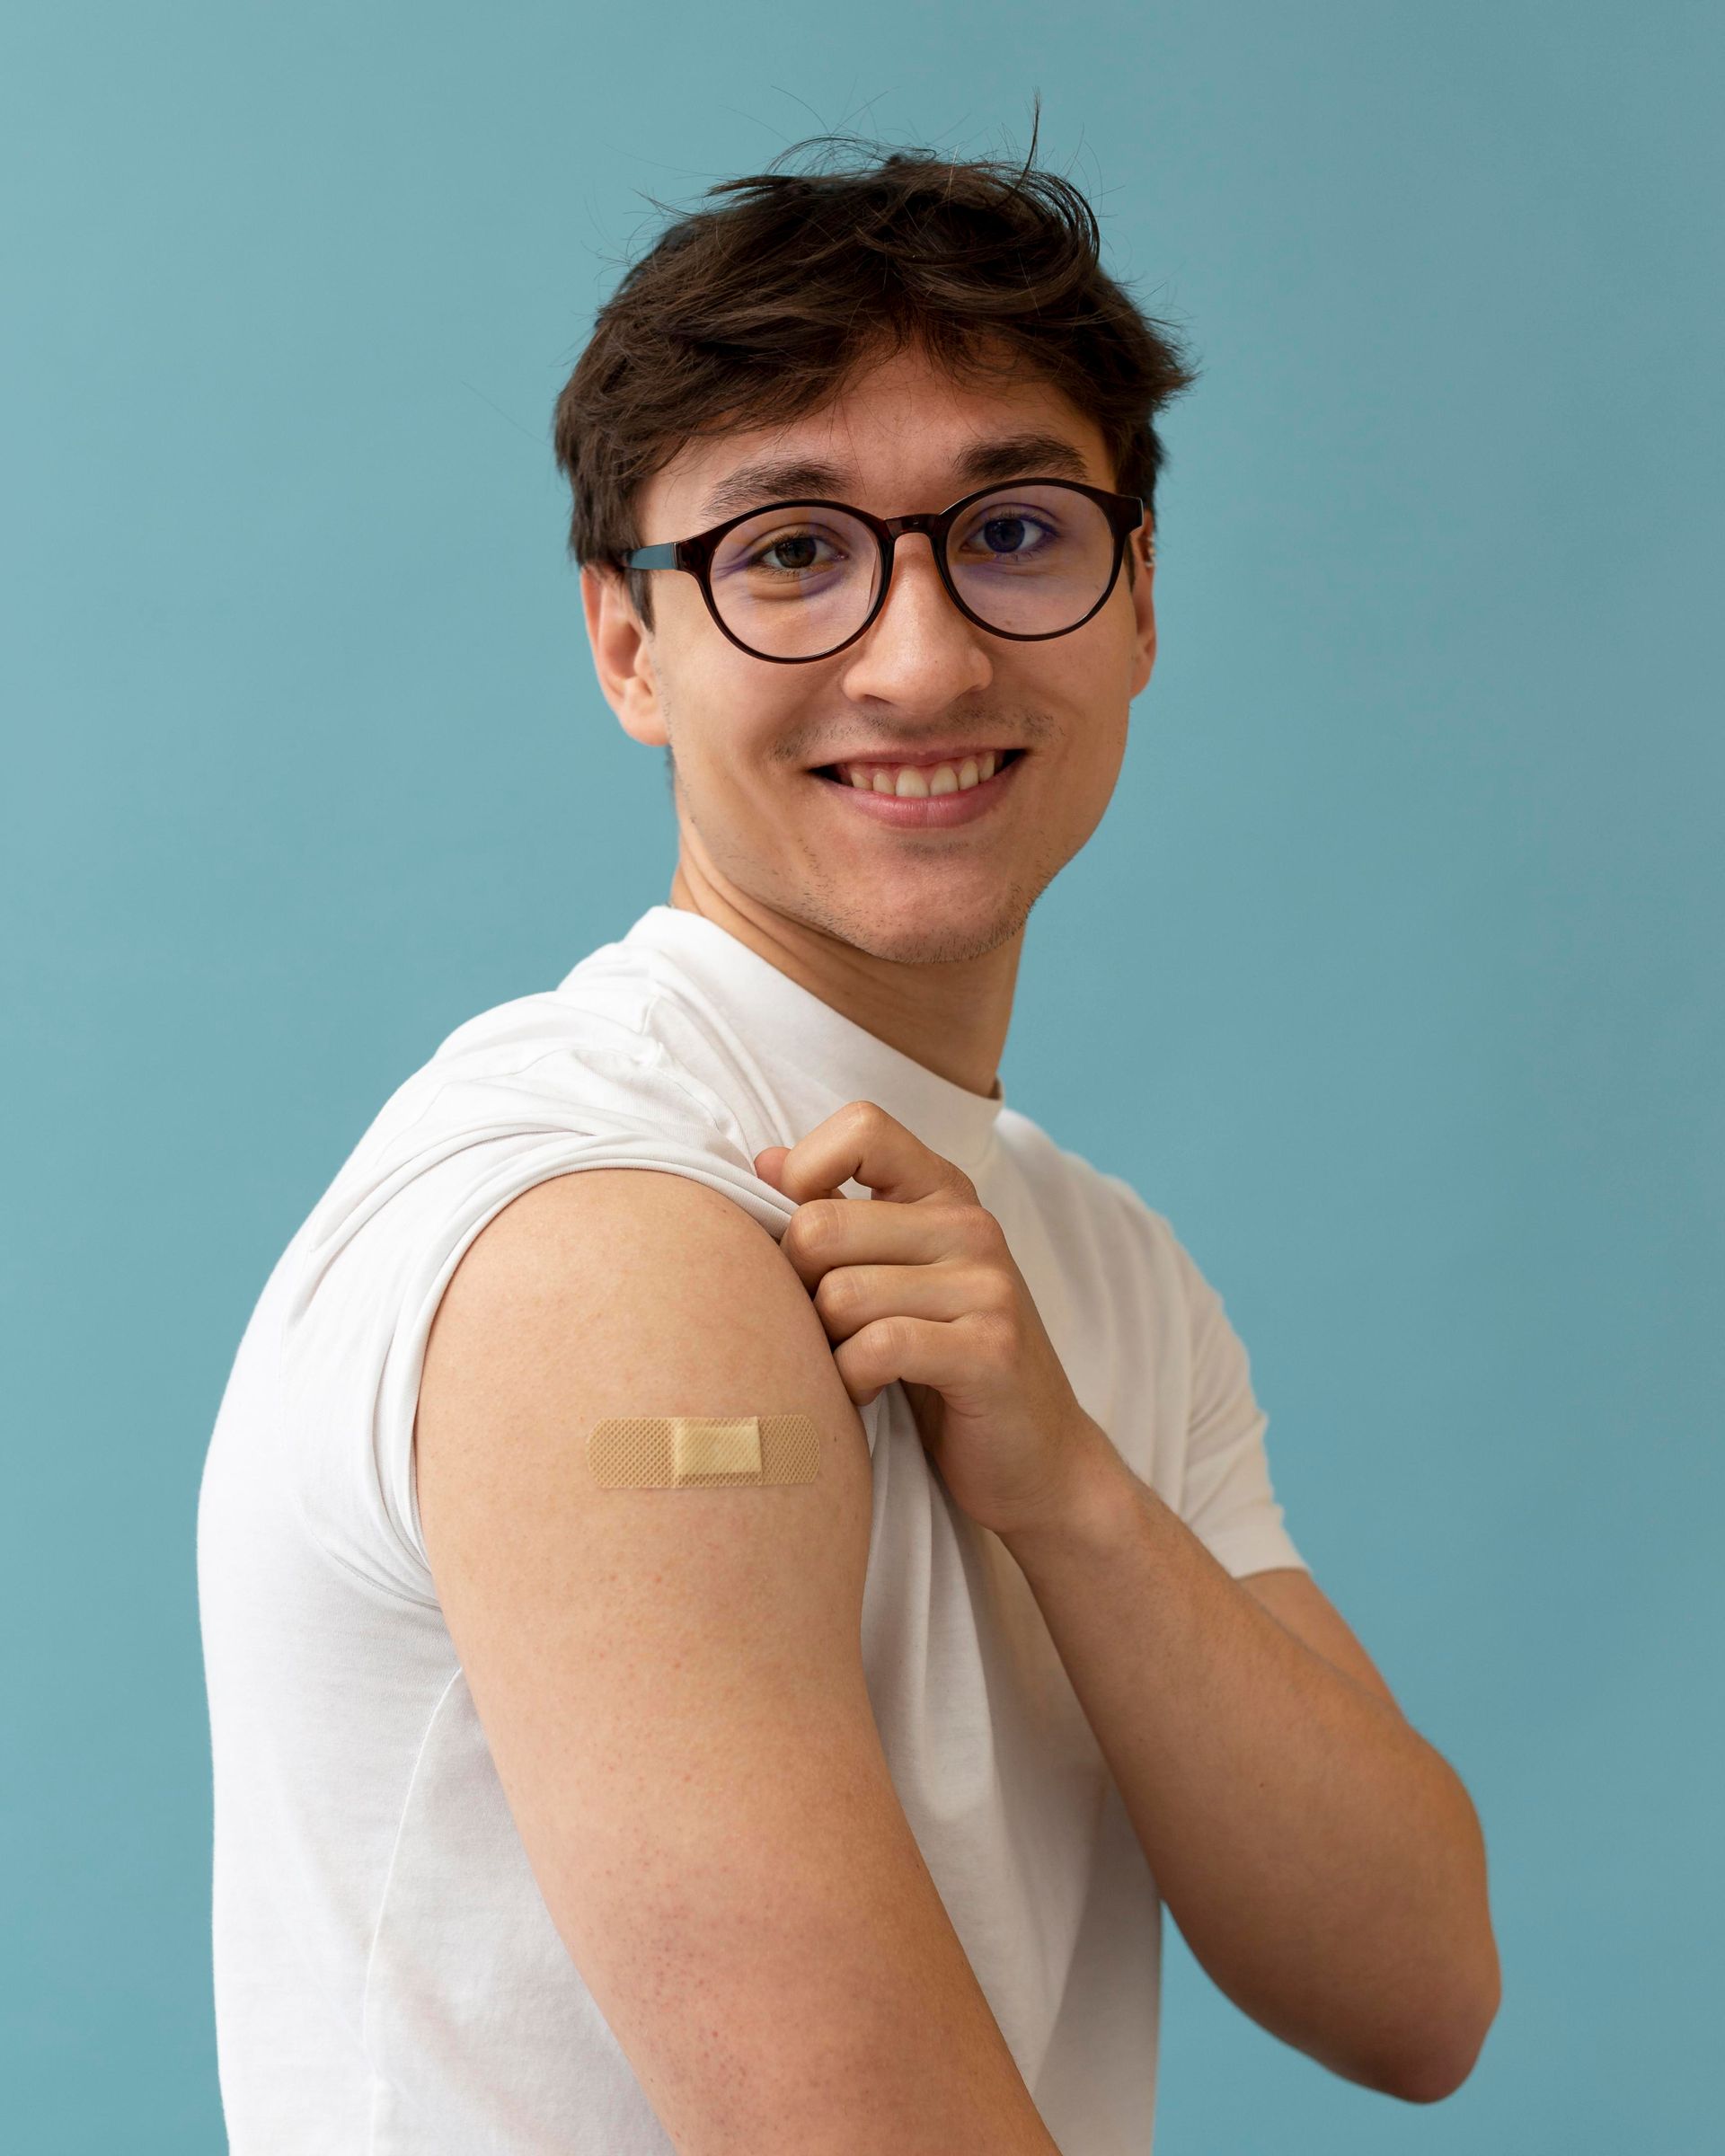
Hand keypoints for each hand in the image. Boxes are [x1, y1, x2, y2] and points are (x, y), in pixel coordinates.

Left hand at [754, 1100, 1108, 1541]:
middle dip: (796, 1288)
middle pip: (819, 1225)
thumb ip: (835, 1213)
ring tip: (849, 1366)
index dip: (804, 1171)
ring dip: (824, 1346)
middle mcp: (971, 1225)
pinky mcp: (990, 1351)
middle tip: (822, 1329)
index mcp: (943, 1192)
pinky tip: (866, 1393)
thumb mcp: (891, 1275)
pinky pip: (876, 1348)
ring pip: (839, 1295)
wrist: (1037, 1456)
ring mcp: (987, 1286)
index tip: (802, 1238)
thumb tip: (762, 1160)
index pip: (862, 1125)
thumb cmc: (941, 1362)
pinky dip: (851, 1381)